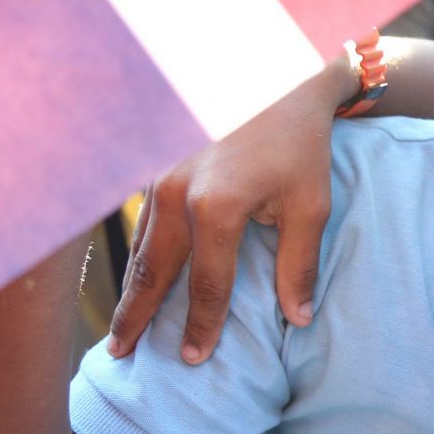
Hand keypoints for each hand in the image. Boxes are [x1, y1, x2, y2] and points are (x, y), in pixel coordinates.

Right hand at [107, 66, 345, 363]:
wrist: (274, 74)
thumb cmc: (299, 141)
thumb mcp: (311, 202)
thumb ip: (299, 263)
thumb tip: (297, 318)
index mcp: (216, 207)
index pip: (206, 284)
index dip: (200, 325)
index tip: (193, 360)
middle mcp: (176, 194)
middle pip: (152, 272)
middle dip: (136, 317)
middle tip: (122, 356)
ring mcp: (158, 175)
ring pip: (141, 246)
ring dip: (131, 289)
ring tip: (122, 328)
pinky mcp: (155, 164)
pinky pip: (142, 222)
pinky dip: (138, 255)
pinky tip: (136, 275)